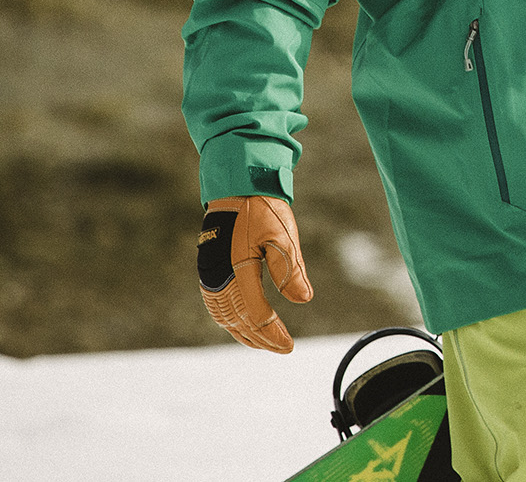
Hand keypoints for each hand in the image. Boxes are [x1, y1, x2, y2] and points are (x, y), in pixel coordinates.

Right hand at [198, 195, 313, 351]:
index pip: (255, 313)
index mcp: (238, 269)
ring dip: (244, 333)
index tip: (289, 346)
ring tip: (265, 344)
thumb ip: (290, 270)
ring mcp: (210, 275)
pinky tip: (243, 326)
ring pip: (224, 317)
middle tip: (283, 349)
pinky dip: (231, 321)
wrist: (237, 189)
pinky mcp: (209, 271)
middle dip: (261, 338)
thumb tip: (304, 300)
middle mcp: (219, 277)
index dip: (273, 333)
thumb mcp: (283, 236)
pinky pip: (217, 306)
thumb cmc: (264, 210)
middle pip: (239, 321)